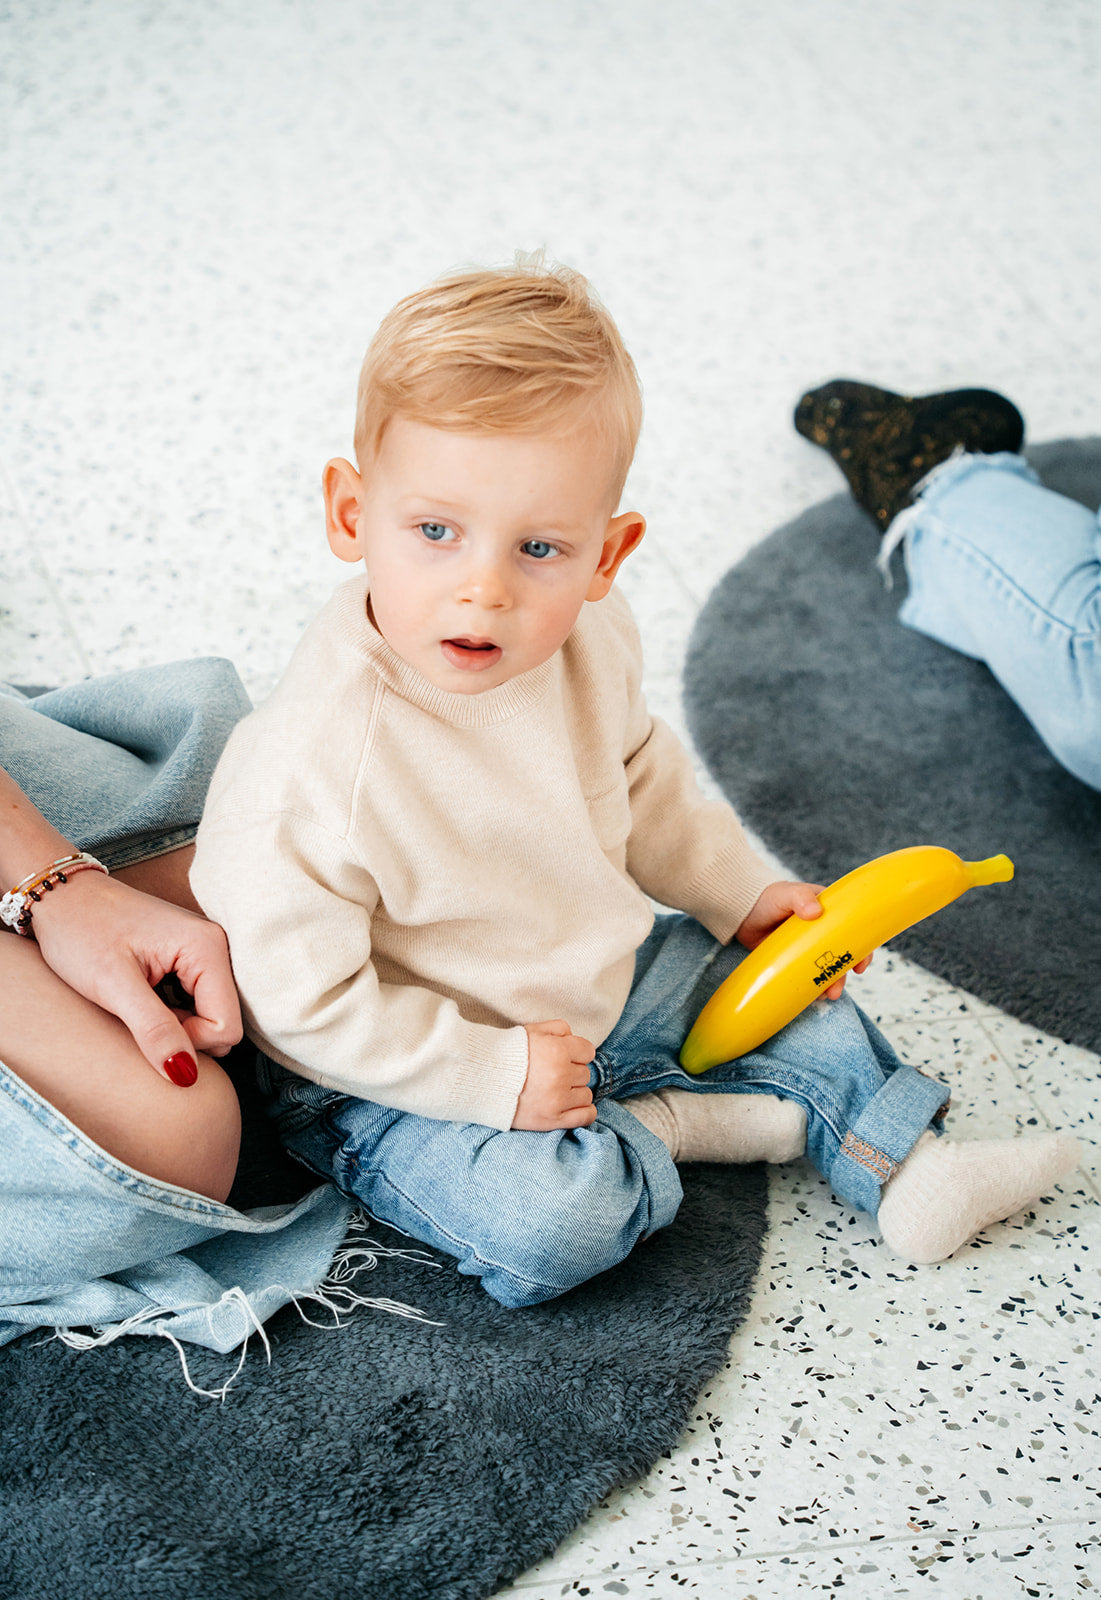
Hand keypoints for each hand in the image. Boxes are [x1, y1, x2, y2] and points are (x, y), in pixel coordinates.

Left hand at [29, 869, 242, 1082]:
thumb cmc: (81, 931)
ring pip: (209, 1015)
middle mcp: (216, 946)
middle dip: (182, 1032)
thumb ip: (154, 1029)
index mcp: (206, 947)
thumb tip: (186, 1076)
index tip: (144, 1025)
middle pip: (222, 1022)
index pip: (225, 1026)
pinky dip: (171, 1011)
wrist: (61, 897)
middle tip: (138, 1012)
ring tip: (137, 1002)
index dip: (188, 1041)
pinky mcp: (190, 958)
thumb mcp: (112, 985)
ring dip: (175, 1023)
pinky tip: (143, 996)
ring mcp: (205, 952)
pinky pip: (197, 1003)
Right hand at [514, 1019, 596, 1130]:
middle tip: (553, 1074)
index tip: (566, 1056)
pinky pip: (585, 1116)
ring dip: (575, 1092)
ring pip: (586, 1094)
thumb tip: (574, 1037)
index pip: (588, 1051)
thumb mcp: (531, 1030)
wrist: (481, 1081)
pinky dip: (584, 1112)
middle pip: (585, 1073)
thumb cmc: (506, 1053)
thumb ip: (558, 1028)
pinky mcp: (552, 1119)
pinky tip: (573, 1105)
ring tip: (557, 1090)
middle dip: (572, 1072)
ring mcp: (557, 1100)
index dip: (577, 1053)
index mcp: (557, 1050)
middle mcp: (561, 1075)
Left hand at [735, 880, 872, 999]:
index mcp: (829, 913)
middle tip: (836, 989)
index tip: (860, 966)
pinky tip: (811, 998)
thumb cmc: (769, 897)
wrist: (742, 912)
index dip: (862, 949)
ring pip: (826, 969)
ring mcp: (808, 948)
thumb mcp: (787, 894)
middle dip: (842, 974)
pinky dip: (812, 988)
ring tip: (824, 996)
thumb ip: (801, 897)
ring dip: (829, 984)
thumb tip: (815, 912)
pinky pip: (807, 976)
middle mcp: (823, 932)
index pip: (853, 932)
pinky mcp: (794, 961)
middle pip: (842, 956)